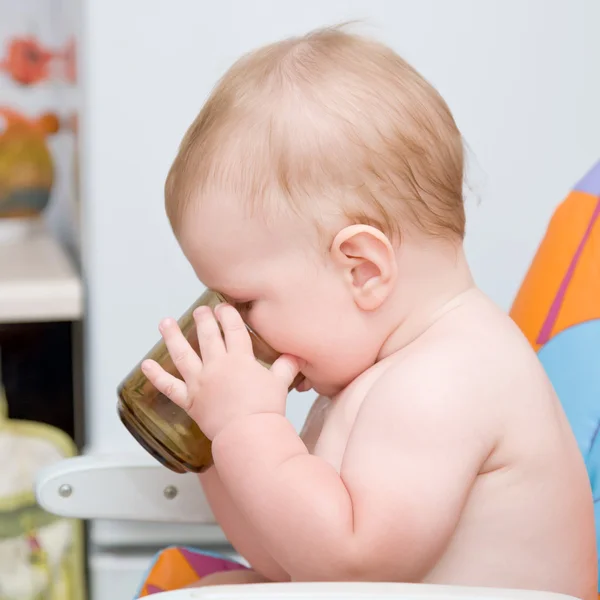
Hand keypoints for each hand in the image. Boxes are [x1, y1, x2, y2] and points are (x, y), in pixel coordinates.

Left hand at [141, 303, 301, 439]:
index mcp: (239, 359)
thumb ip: (285, 367)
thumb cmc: (266, 409)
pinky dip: (156, 376)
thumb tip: (295, 356)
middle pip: (208, 336)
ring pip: (183, 354)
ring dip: (172, 337)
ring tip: (165, 322)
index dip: (228, 315)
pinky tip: (145, 365)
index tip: (223, 306)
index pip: (233, 329)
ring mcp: (200, 382)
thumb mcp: (280, 383)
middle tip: (200, 310)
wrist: (248, 433)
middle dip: (204, 319)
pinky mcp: (190, 400)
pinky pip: (169, 387)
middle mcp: (216, 366)